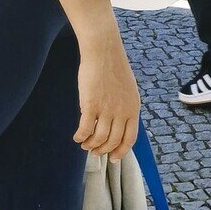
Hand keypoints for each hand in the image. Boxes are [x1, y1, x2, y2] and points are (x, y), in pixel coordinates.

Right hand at [75, 33, 140, 159]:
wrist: (103, 51)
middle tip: (95, 152)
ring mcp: (107, 109)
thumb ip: (125, 107)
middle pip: (113, 141)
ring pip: (98, 138)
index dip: (121, 151)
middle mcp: (122, 111)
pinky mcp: (91, 105)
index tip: (114, 158)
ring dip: (90, 145)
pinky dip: (80, 136)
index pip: (129, 139)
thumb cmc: (113, 68)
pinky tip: (77, 137)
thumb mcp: (128, 90)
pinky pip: (85, 129)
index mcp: (133, 108)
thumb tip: (117, 124)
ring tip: (85, 145)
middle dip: (103, 150)